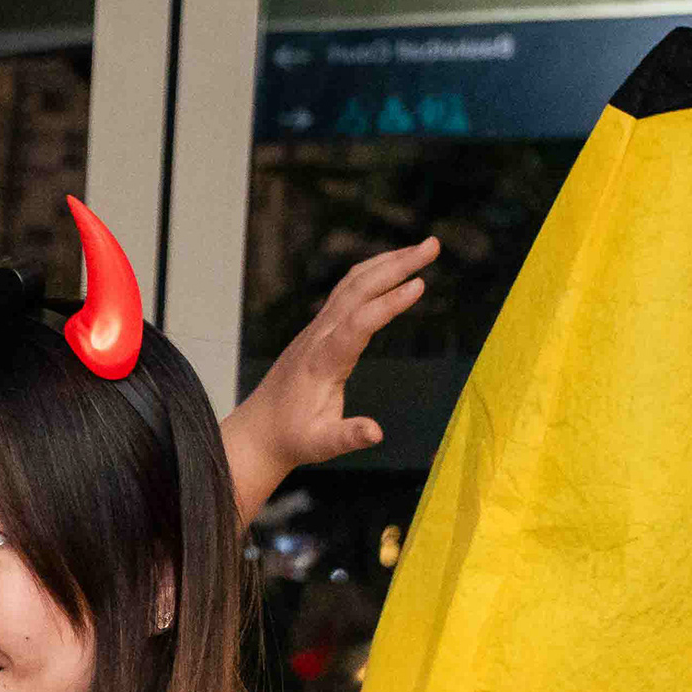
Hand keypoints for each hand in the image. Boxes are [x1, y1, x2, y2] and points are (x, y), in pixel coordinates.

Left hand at [224, 236, 436, 505]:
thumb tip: (375, 433)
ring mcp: (316, 330)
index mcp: (322, 362)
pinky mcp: (317, 329)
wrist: (257, 432)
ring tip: (424, 248)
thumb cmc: (292, 439)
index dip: (388, 304)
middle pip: (357, 291)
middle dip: (396, 265)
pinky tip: (393, 266)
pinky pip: (346, 291)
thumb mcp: (320, 446)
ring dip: (387, 262)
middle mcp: (317, 337)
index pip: (358, 325)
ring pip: (352, 285)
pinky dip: (373, 273)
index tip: (421, 284)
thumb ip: (347, 437)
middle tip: (433, 245)